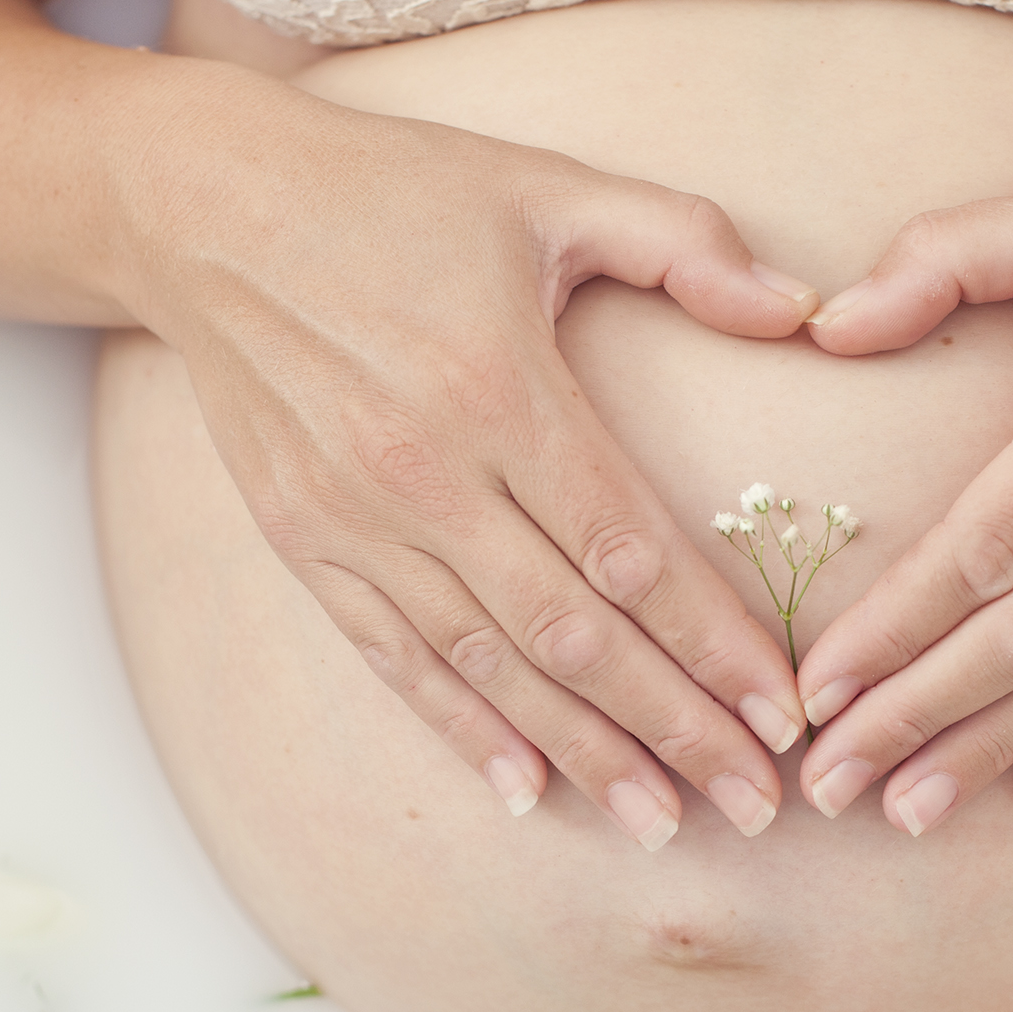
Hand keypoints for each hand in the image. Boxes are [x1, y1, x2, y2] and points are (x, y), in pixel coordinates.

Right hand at [118, 64, 820, 848]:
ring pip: (491, 666)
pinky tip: (527, 792)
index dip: (715, 641)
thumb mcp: (548, 187)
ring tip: (663, 824)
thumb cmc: (393, 193)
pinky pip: (396, 660)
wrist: (204, 207)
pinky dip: (462, 731)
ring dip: (585, 753)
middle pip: (574, 634)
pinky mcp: (305, 544)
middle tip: (754, 805)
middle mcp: (426, 472)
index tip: (784, 709)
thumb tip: (808, 311)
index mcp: (500, 388)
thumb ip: (685, 243)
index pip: (631, 549)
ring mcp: (356, 520)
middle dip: (675, 728)